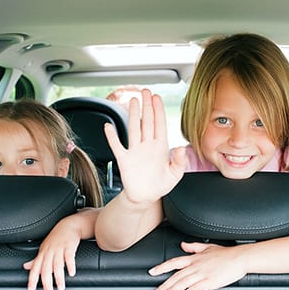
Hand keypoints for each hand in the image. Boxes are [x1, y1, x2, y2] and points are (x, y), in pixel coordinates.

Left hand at [23, 217, 81, 289]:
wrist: (68, 225)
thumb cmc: (56, 238)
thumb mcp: (44, 248)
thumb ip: (36, 260)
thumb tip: (26, 267)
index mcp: (43, 253)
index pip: (35, 268)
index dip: (32, 279)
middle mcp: (50, 252)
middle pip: (46, 269)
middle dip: (47, 283)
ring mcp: (59, 248)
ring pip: (57, 265)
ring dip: (59, 277)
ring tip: (61, 287)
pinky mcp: (69, 246)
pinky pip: (69, 257)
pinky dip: (70, 265)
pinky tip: (71, 273)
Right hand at [105, 89, 186, 205]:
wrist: (145, 197)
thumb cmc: (160, 185)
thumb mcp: (175, 175)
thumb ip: (179, 162)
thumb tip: (180, 148)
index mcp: (161, 147)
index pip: (160, 124)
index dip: (158, 110)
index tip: (157, 97)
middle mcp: (148, 145)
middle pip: (147, 121)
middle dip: (147, 106)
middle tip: (145, 91)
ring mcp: (135, 151)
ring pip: (134, 128)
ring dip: (133, 114)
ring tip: (133, 101)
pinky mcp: (124, 159)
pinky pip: (117, 146)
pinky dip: (112, 137)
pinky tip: (108, 127)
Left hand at [149, 242, 246, 289]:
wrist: (239, 258)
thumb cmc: (226, 254)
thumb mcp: (207, 247)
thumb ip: (193, 246)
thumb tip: (182, 244)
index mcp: (195, 258)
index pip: (174, 262)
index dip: (162, 267)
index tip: (152, 272)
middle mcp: (196, 265)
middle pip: (176, 275)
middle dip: (164, 284)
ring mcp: (202, 274)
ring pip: (182, 283)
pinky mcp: (209, 281)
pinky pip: (195, 288)